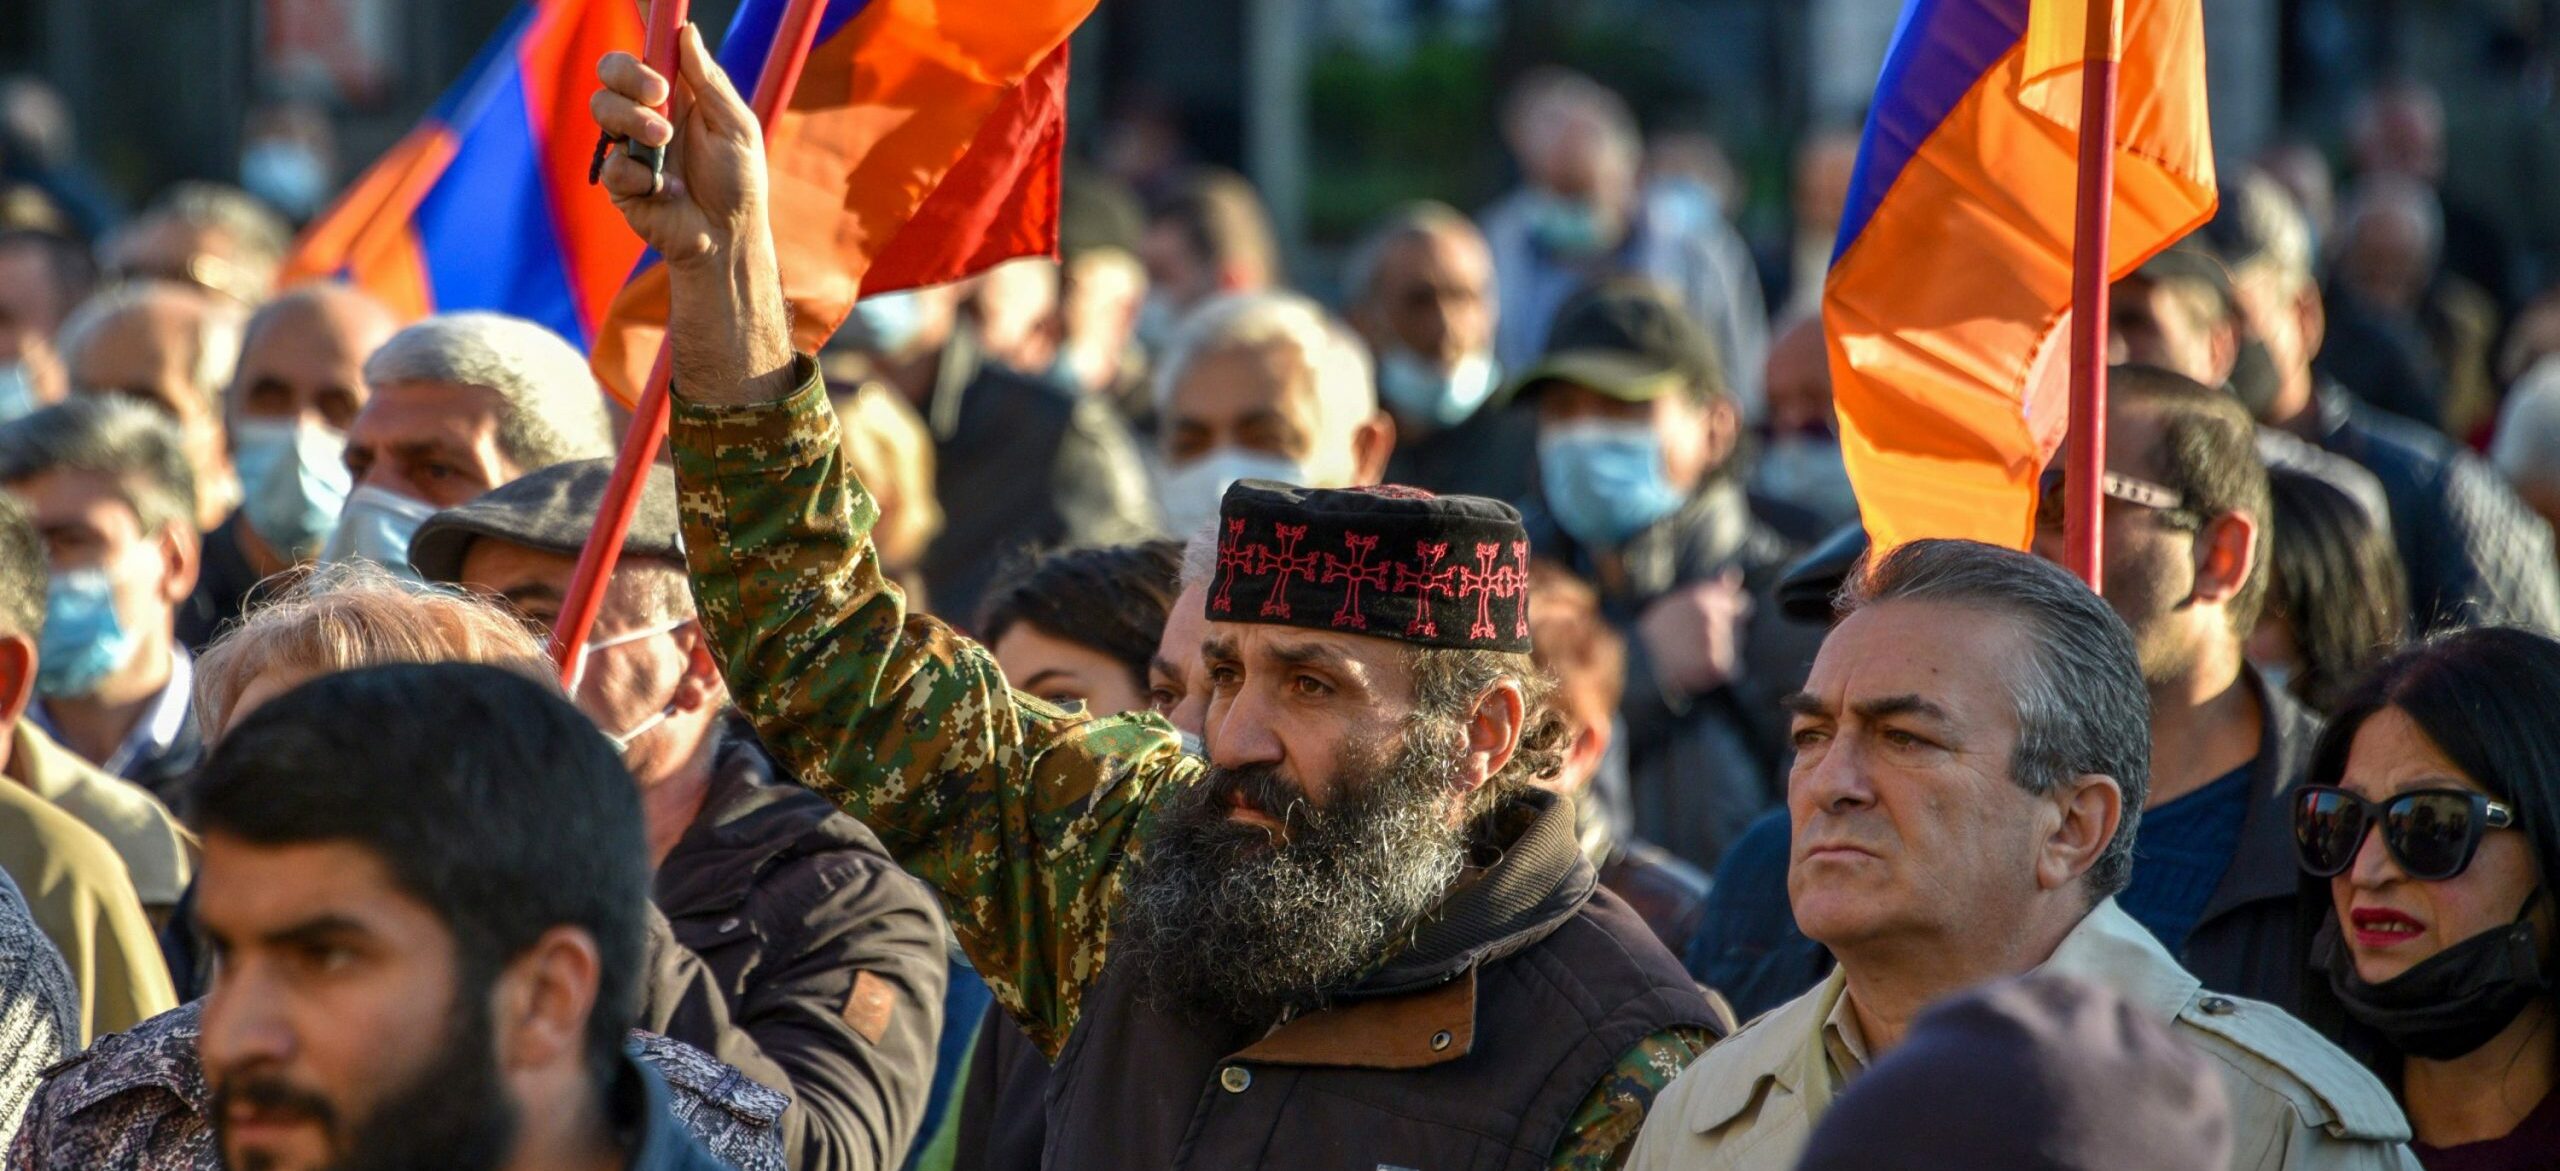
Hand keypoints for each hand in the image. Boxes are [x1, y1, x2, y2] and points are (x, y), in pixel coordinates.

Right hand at [591, 24, 766, 268]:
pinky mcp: (620, 180)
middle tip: (660, 95)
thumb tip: (687, 31)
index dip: (641, 32)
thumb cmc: (738, 181)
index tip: (648, 24)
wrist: (727, 238)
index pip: (647, 52)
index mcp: (677, 93)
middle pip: (610, 70)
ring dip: (635, 121)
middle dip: (629, 75)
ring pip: (602, 107)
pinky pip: (611, 161)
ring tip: (667, 145)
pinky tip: (666, 190)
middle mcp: (647, 113)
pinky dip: (641, 175)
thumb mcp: (736, 126)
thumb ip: (709, 81)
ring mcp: (628, 144)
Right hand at [1638, 571, 1751, 696]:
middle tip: (1698, 643)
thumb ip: (1714, 588)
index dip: (1732, 615)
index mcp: (1706, 596)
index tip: (1717, 624)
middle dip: (1726, 636)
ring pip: (1737, 649)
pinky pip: (1733, 670)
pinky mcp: (1716, 663)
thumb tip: (1736, 573)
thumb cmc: (1658, 630)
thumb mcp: (1683, 600)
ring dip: (1724, 654)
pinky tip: (1702, 669)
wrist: (1638, 659)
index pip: (1742, 604)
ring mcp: (1716, 640)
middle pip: (1739, 629)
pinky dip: (1722, 673)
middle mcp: (1714, 615)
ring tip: (1696, 656)